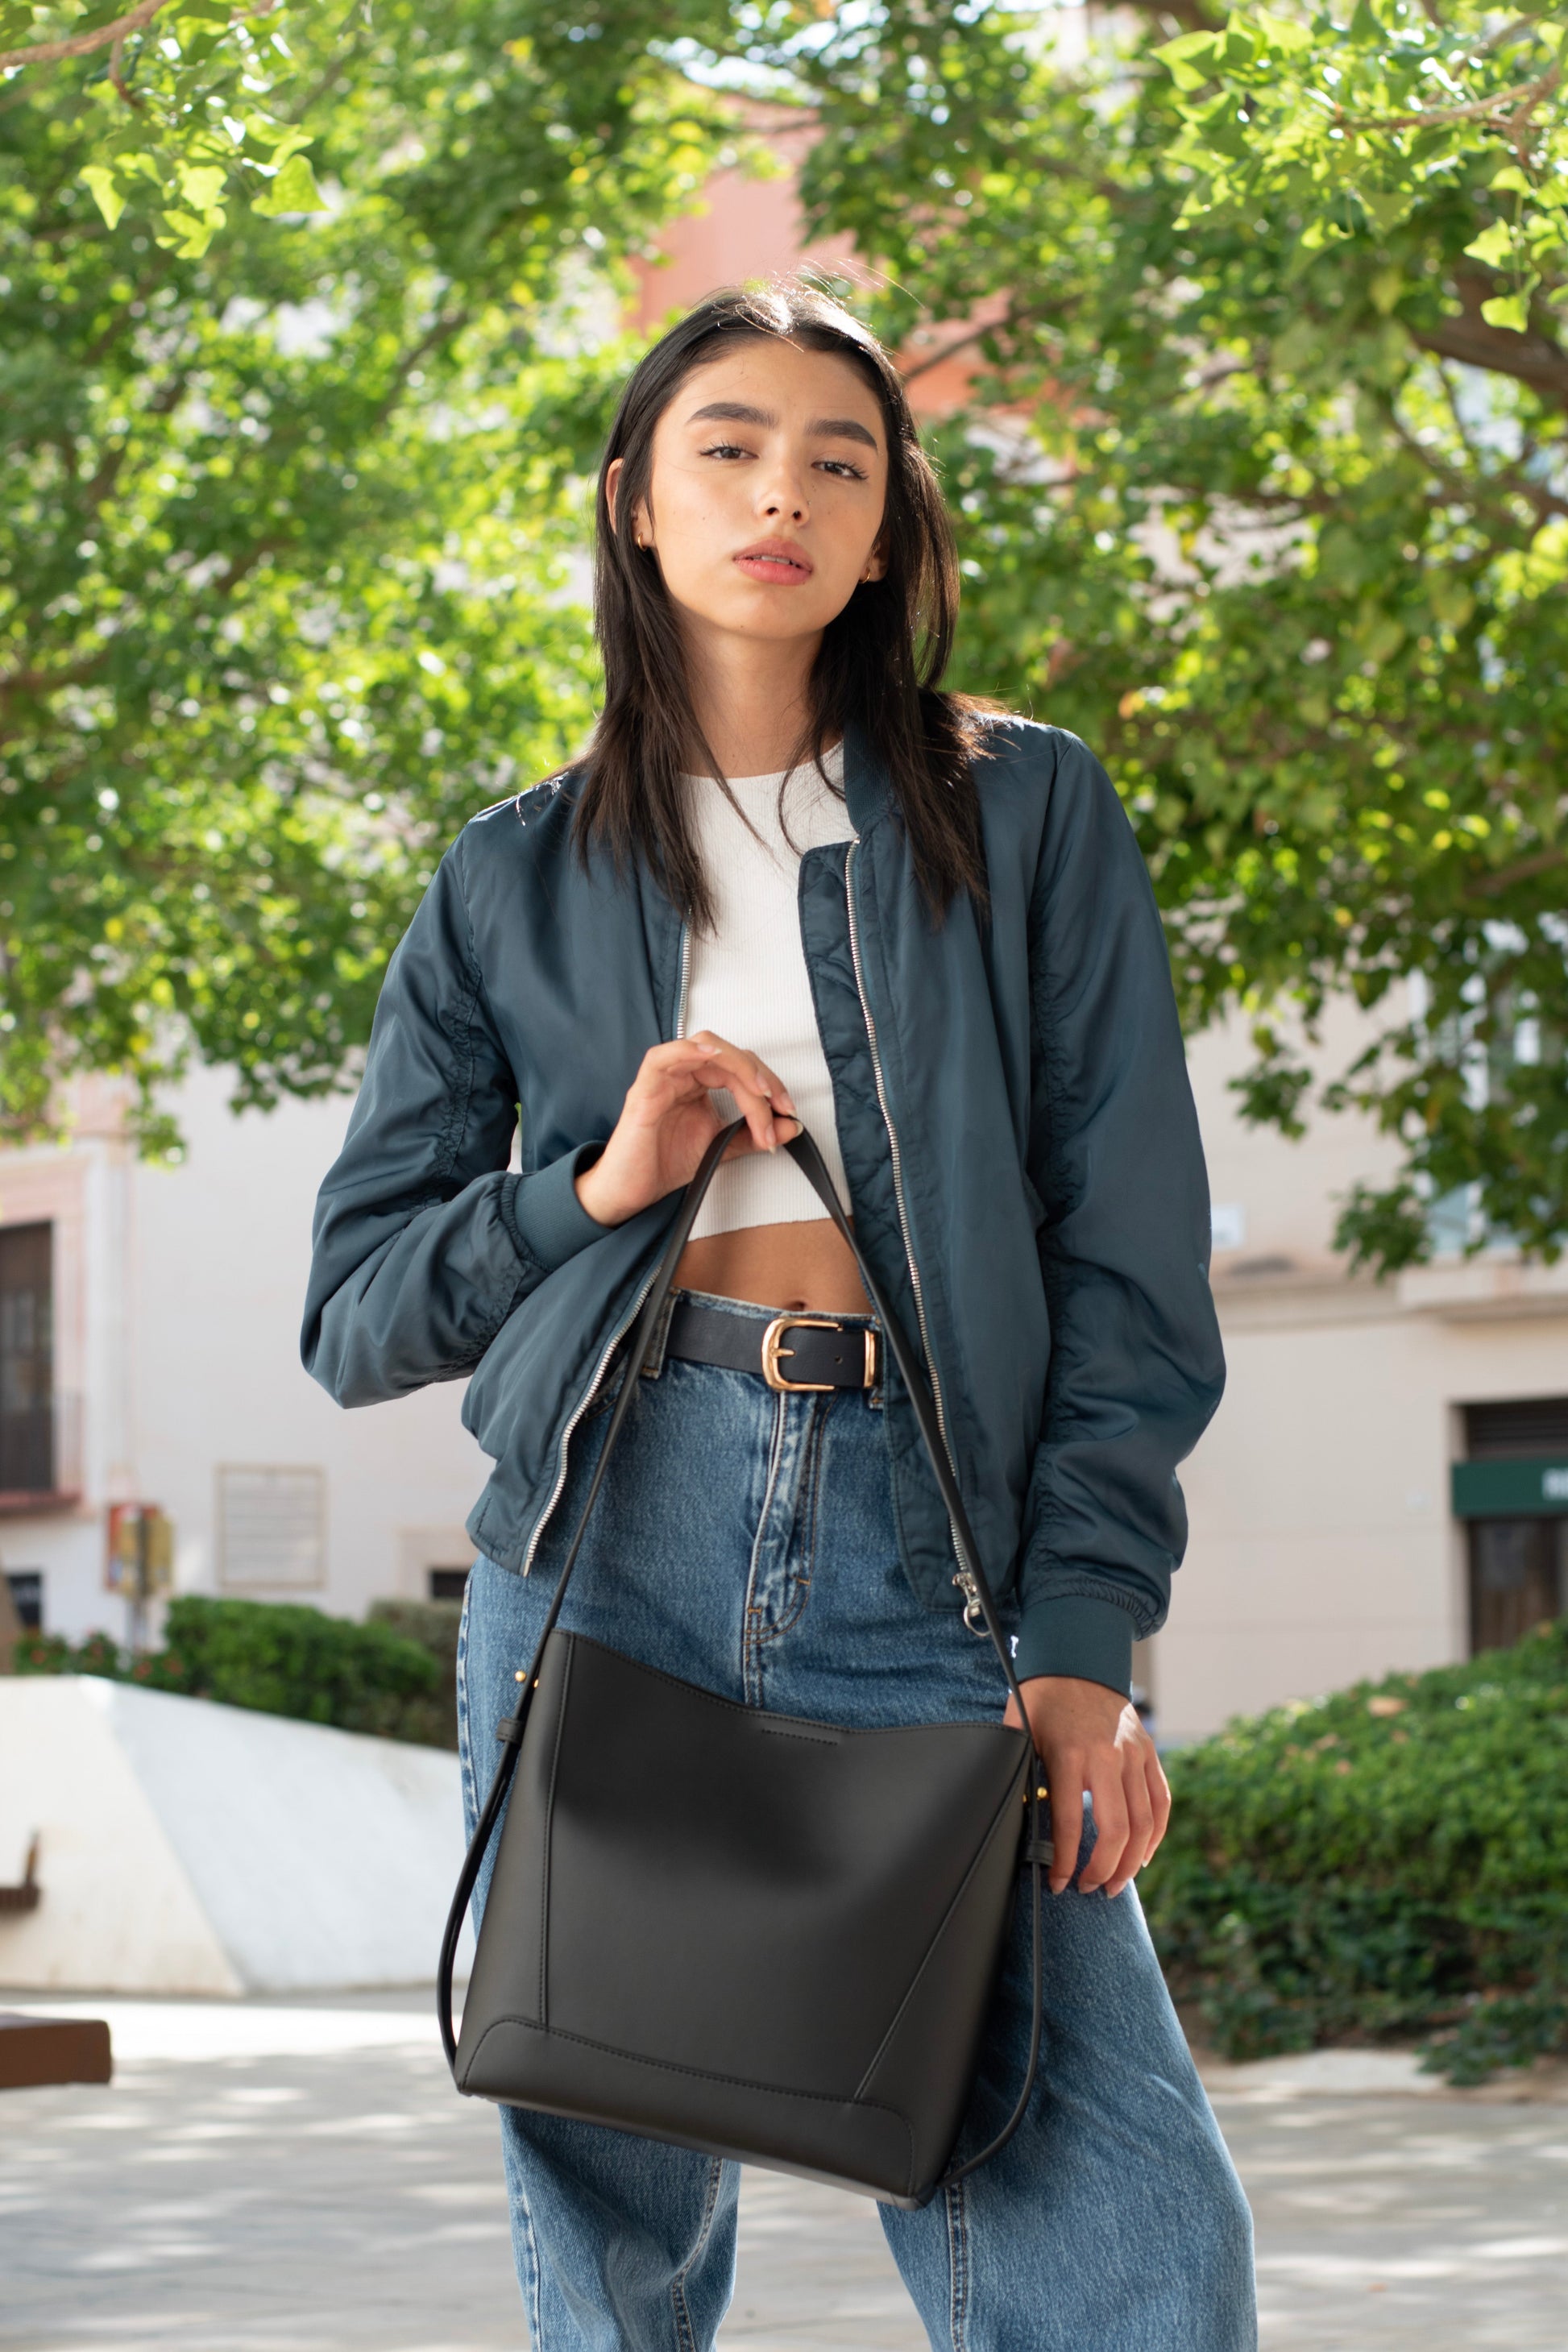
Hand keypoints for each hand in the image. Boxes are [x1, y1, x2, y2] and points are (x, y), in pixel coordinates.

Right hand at [574, 1031, 801, 1227]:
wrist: (631, 1192)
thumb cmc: (665, 1165)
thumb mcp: (722, 1147)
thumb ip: (753, 1135)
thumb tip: (791, 1126)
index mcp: (699, 1083)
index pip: (741, 1068)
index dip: (770, 1084)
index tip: (788, 1112)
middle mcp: (683, 1075)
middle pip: (729, 1056)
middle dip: (761, 1078)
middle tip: (779, 1107)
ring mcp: (663, 1079)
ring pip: (705, 1049)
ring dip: (739, 1065)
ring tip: (759, 1090)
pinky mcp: (645, 1089)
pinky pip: (664, 1057)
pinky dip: (690, 1050)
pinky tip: (714, 1057)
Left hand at [1004, 1675, 1169, 1898]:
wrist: (1077, 1661)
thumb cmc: (1040, 1700)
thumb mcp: (1020, 1733)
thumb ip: (1020, 1775)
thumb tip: (1017, 1824)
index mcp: (1069, 1754)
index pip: (1071, 1824)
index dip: (1065, 1863)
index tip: (1058, 1884)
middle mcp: (1107, 1757)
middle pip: (1117, 1830)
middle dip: (1103, 1870)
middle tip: (1091, 1890)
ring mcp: (1134, 1755)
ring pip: (1144, 1823)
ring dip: (1131, 1862)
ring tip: (1114, 1884)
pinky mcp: (1148, 1753)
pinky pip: (1161, 1802)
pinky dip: (1155, 1835)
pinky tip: (1142, 1857)